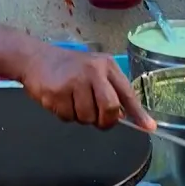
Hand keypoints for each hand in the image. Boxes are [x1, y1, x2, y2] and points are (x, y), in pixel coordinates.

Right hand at [19, 46, 154, 129]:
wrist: (35, 58)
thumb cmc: (68, 67)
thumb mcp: (94, 70)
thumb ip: (110, 90)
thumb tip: (124, 117)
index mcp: (106, 66)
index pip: (127, 93)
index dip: (138, 113)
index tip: (149, 127)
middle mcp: (92, 71)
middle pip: (110, 109)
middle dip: (105, 121)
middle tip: (98, 120)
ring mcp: (74, 82)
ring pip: (87, 117)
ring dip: (81, 117)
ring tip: (72, 100)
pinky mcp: (57, 93)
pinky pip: (68, 118)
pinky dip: (65, 114)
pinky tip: (60, 100)